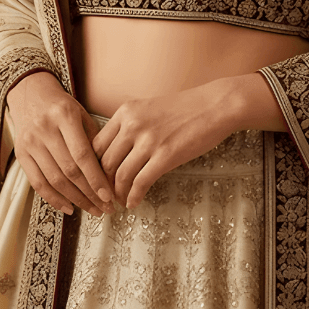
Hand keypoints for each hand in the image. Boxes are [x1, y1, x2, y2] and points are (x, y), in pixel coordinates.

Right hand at [7, 71, 113, 216]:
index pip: (82, 155)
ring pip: (54, 180)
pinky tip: (69, 208)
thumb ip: (93, 140)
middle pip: (69, 170)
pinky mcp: (20, 153)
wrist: (30, 92)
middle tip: (105, 208)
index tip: (109, 196)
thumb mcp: (81, 114)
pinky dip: (53, 199)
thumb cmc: (61, 105)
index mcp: (64, 116)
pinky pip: (37, 183)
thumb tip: (109, 173)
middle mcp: (45, 129)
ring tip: (92, 210)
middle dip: (89, 194)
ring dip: (75, 200)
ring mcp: (30, 142)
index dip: (96, 179)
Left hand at [91, 74, 284, 209]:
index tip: (98, 179)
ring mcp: (148, 140)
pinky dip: (134, 196)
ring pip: (120, 175)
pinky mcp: (165, 156)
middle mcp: (132, 125)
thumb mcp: (149, 108)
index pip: (96, 144)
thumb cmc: (185, 108)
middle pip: (105, 162)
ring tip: (121, 201)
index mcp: (126, 112)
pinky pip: (140, 182)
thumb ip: (130, 126)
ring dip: (118, 193)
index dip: (94, 166)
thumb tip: (116, 153)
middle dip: (103, 184)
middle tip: (107, 196)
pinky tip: (134, 202)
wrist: (215, 106)